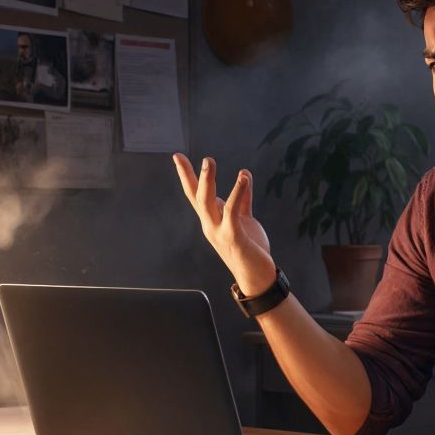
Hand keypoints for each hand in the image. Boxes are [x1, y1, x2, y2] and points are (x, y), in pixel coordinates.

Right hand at [172, 154, 276, 294]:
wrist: (257, 277)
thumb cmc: (250, 249)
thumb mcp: (245, 221)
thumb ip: (243, 201)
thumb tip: (243, 177)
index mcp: (212, 220)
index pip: (195, 194)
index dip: (186, 175)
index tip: (178, 156)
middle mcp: (210, 225)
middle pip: (196, 196)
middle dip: (191, 175)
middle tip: (198, 156)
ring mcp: (219, 231)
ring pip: (207, 202)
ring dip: (207, 180)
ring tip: (209, 161)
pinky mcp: (233, 236)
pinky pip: (232, 210)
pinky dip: (237, 191)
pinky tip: (243, 177)